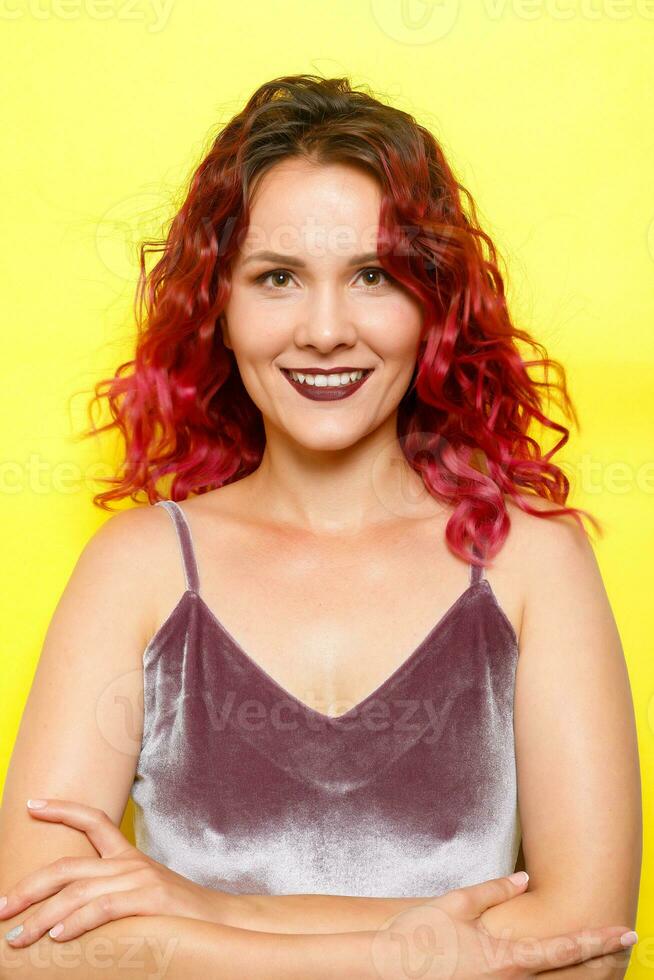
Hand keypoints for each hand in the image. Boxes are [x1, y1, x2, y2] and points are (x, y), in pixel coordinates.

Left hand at [1, 798, 224, 946]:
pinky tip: (57, 936)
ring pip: (78, 891)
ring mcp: (139, 879)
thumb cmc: (178, 915)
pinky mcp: (149, 900)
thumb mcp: (141, 895)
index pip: (92, 821)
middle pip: (68, 866)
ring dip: (41, 916)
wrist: (221, 922)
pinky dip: (77, 922)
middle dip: (28, 887)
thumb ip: (110, 895)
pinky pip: (103, 908)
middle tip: (0, 908)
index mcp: (127, 856)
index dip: (61, 809)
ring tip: (17, 937)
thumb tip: (68, 912)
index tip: (31, 804)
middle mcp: (129, 863)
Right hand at [370, 873, 636, 978]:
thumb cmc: (420, 935)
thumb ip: (495, 891)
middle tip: (625, 948)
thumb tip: (524, 881)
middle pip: (566, 975)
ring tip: (597, 961)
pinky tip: (550, 970)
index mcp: (509, 958)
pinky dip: (542, 977)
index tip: (625, 932)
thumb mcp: (458, 903)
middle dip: (599, 962)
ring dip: (571, 973)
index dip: (599, 940)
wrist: (388, 969)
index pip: (566, 948)